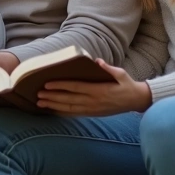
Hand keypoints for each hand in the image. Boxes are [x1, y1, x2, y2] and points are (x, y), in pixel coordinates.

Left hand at [36, 59, 152, 115]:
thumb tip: (96, 61)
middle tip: (38, 95)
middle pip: (69, 99)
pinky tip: (53, 110)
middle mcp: (94, 101)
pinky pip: (75, 114)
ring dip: (54, 106)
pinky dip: (63, 112)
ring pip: (69, 108)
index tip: (47, 84)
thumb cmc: (127, 85)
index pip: (76, 87)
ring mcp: (93, 109)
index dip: (61, 86)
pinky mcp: (93, 113)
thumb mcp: (121, 74)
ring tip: (40, 103)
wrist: (136, 101)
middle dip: (52, 97)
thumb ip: (108, 68)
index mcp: (99, 90)